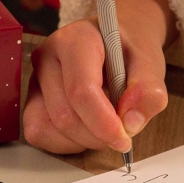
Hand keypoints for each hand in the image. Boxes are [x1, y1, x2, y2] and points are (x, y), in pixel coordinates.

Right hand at [23, 0, 177, 153]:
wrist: (118, 41)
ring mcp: (35, 79)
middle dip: (96, 136)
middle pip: (64, 115)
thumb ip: (149, 90)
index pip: (81, 90)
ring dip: (82, 140)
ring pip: (48, 128)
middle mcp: (47, 57)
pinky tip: (88, 129)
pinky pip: (38, 133)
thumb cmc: (129, 50)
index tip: (124, 138)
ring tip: (105, 125)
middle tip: (122, 134)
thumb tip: (130, 123)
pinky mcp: (32, 99)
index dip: (102, 122)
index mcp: (75, 40)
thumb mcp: (151, 63)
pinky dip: (66, 142)